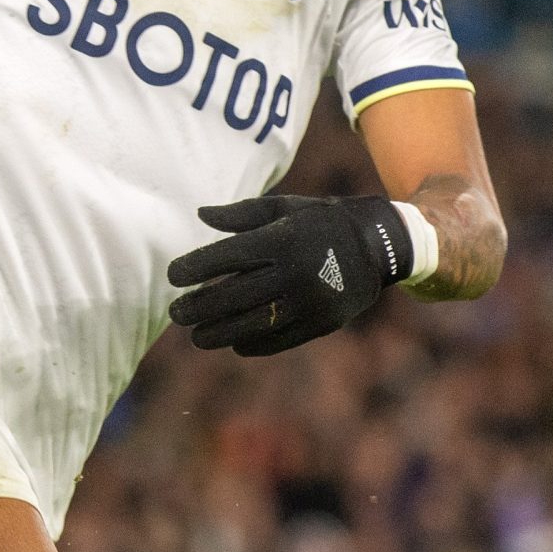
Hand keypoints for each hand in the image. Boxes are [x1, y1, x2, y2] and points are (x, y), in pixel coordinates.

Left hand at [166, 194, 412, 357]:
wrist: (380, 245)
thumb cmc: (321, 222)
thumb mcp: (285, 208)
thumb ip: (241, 215)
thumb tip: (200, 215)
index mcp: (282, 239)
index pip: (227, 256)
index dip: (195, 267)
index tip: (173, 276)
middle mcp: (294, 272)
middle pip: (235, 294)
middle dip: (199, 306)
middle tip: (175, 313)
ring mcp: (310, 301)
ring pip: (254, 322)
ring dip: (220, 332)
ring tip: (196, 337)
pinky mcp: (323, 323)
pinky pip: (281, 339)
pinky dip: (254, 343)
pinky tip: (233, 342)